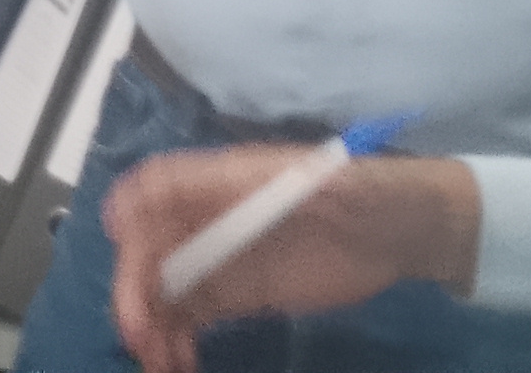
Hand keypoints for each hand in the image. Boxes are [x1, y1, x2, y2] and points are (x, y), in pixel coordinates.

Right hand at [107, 148, 480, 372]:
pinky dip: (175, 340)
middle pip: (150, 250)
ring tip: (161, 365)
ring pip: (164, 291)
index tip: (128, 258)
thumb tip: (179, 189)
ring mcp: (221, 258)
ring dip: (151, 326)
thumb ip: (242, 183)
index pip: (153, 195)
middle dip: (136, 292)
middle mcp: (207, 218)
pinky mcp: (238, 294)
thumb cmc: (356, 189)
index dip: (131, 223)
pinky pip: (191, 317)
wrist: (402, 228)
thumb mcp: (305, 177)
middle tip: (142, 337)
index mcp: (216, 181)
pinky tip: (179, 363)